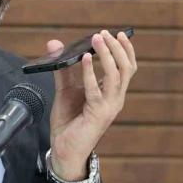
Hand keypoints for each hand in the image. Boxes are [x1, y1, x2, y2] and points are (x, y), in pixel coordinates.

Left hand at [47, 30, 136, 180]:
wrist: (64, 149)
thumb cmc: (69, 120)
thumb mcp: (65, 89)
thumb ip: (63, 67)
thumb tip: (54, 44)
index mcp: (112, 92)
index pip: (127, 68)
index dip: (126, 50)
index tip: (118, 33)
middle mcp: (115, 99)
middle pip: (126, 68)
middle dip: (117, 48)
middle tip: (104, 33)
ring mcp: (109, 107)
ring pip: (116, 75)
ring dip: (107, 55)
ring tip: (97, 39)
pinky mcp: (98, 114)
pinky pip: (95, 89)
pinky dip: (90, 72)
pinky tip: (84, 58)